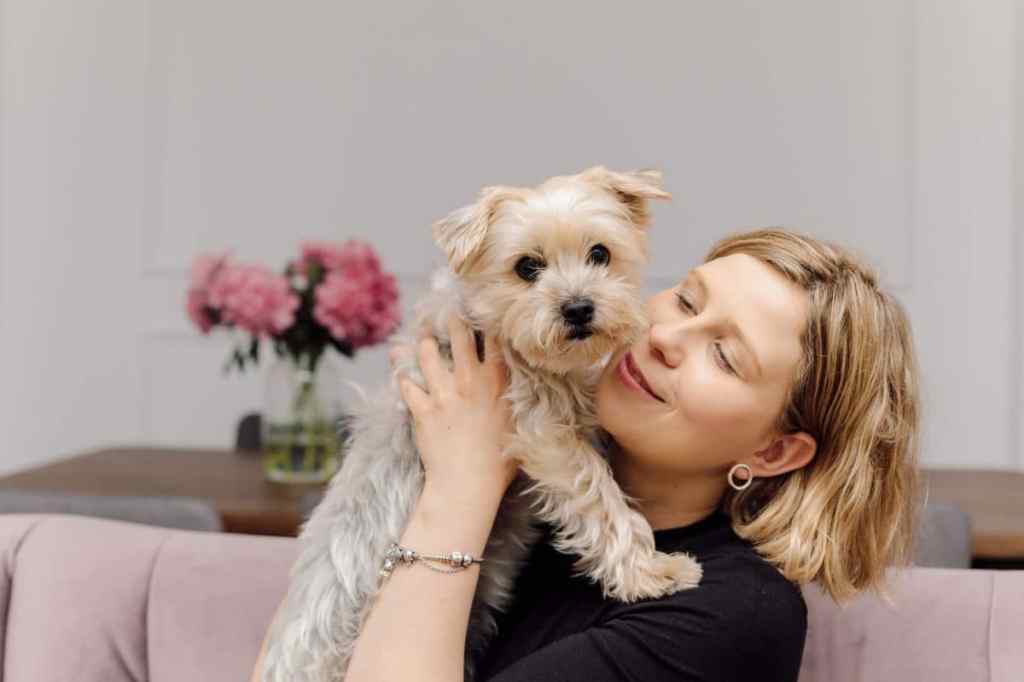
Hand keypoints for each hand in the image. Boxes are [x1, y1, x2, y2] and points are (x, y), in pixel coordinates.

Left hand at [390, 316, 517, 501]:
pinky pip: (406, 383)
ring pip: (426, 353)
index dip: (487, 321)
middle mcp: (469, 379)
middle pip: (458, 336)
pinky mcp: (421, 409)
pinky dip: (402, 374)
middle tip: (447, 314)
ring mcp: (442, 393)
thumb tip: (524, 381)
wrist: (468, 484)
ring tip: (420, 336)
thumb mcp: (520, 422)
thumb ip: (517, 396)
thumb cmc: (501, 460)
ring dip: (422, 342)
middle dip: (452, 320)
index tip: (481, 311)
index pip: (493, 338)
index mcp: (497, 381)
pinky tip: (399, 366)